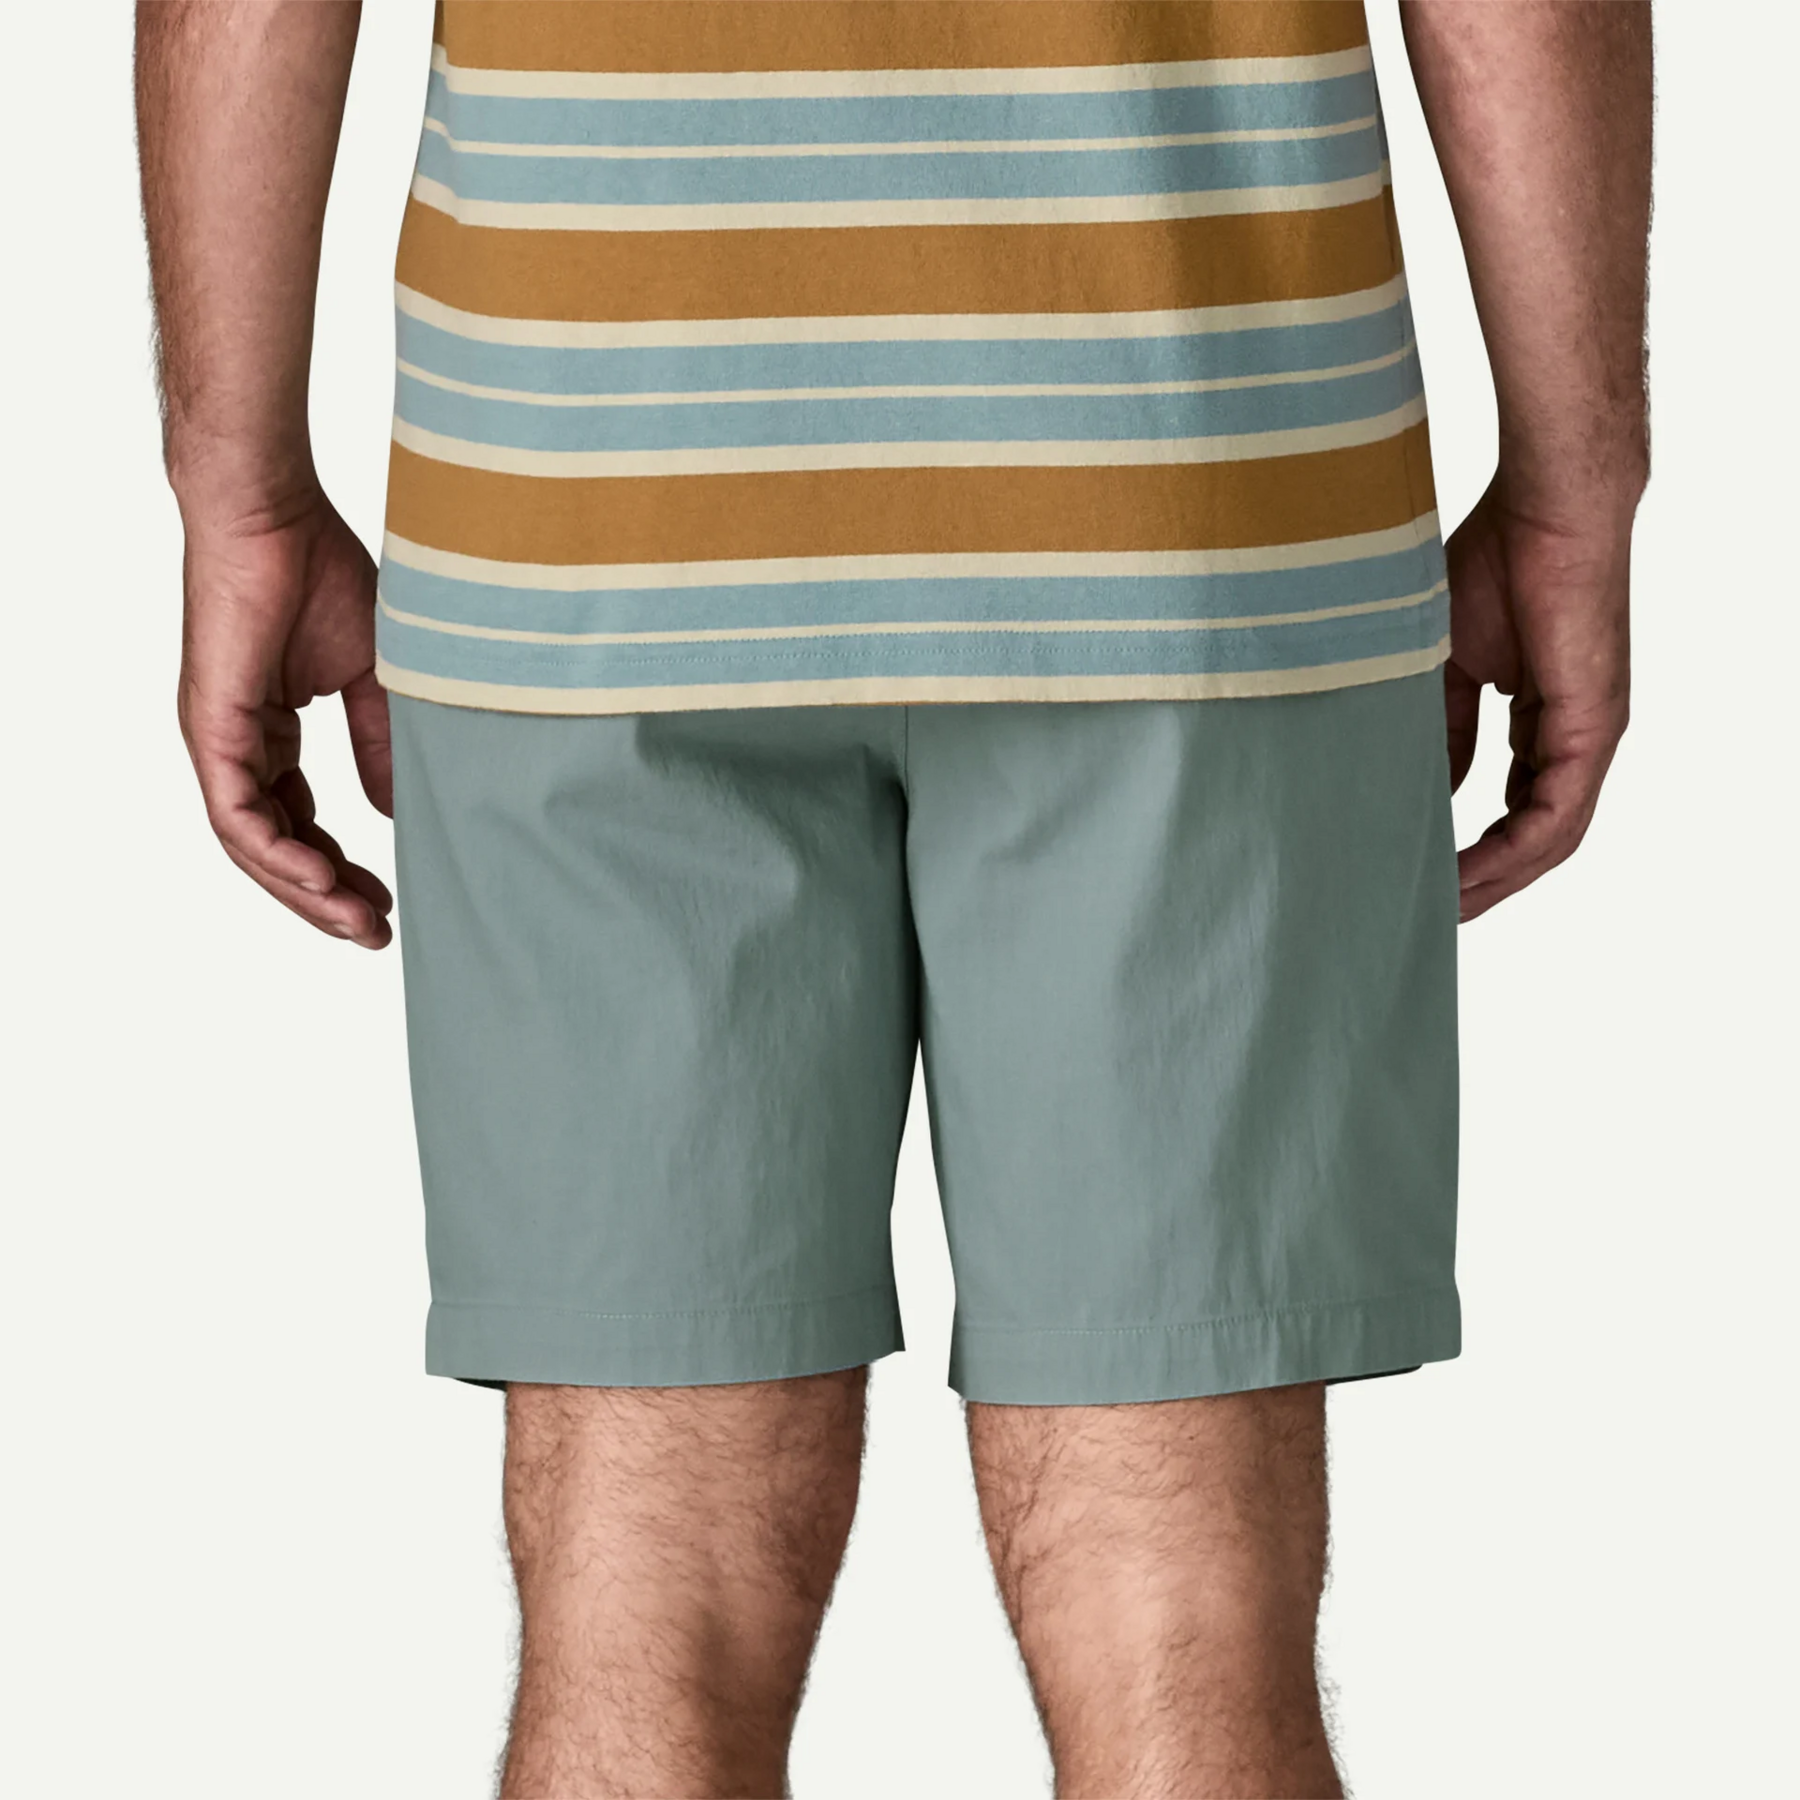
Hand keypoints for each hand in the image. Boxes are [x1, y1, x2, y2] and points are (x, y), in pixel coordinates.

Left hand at [177, 489, 393, 948]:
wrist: (275, 514)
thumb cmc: (320, 573)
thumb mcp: (371, 680)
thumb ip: (378, 744)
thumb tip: (395, 810)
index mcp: (267, 731)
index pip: (299, 821)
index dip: (340, 868)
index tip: (387, 900)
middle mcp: (235, 744)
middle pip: (274, 846)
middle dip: (324, 897)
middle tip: (374, 932)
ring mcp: (217, 739)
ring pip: (252, 843)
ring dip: (303, 889)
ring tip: (355, 920)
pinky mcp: (210, 727)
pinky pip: (237, 813)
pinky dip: (276, 852)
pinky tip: (318, 878)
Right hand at [1443, 474, 1633, 921]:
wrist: (1544, 509)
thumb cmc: (1496, 563)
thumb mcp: (1449, 664)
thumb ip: (1442, 727)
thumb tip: (1428, 787)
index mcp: (1545, 720)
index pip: (1515, 806)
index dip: (1474, 849)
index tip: (1425, 876)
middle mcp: (1575, 737)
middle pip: (1536, 837)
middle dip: (1485, 881)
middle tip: (1431, 913)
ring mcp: (1589, 735)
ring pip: (1550, 838)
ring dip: (1498, 881)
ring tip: (1445, 908)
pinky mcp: (1592, 728)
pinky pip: (1557, 815)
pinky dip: (1514, 853)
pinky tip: (1470, 873)